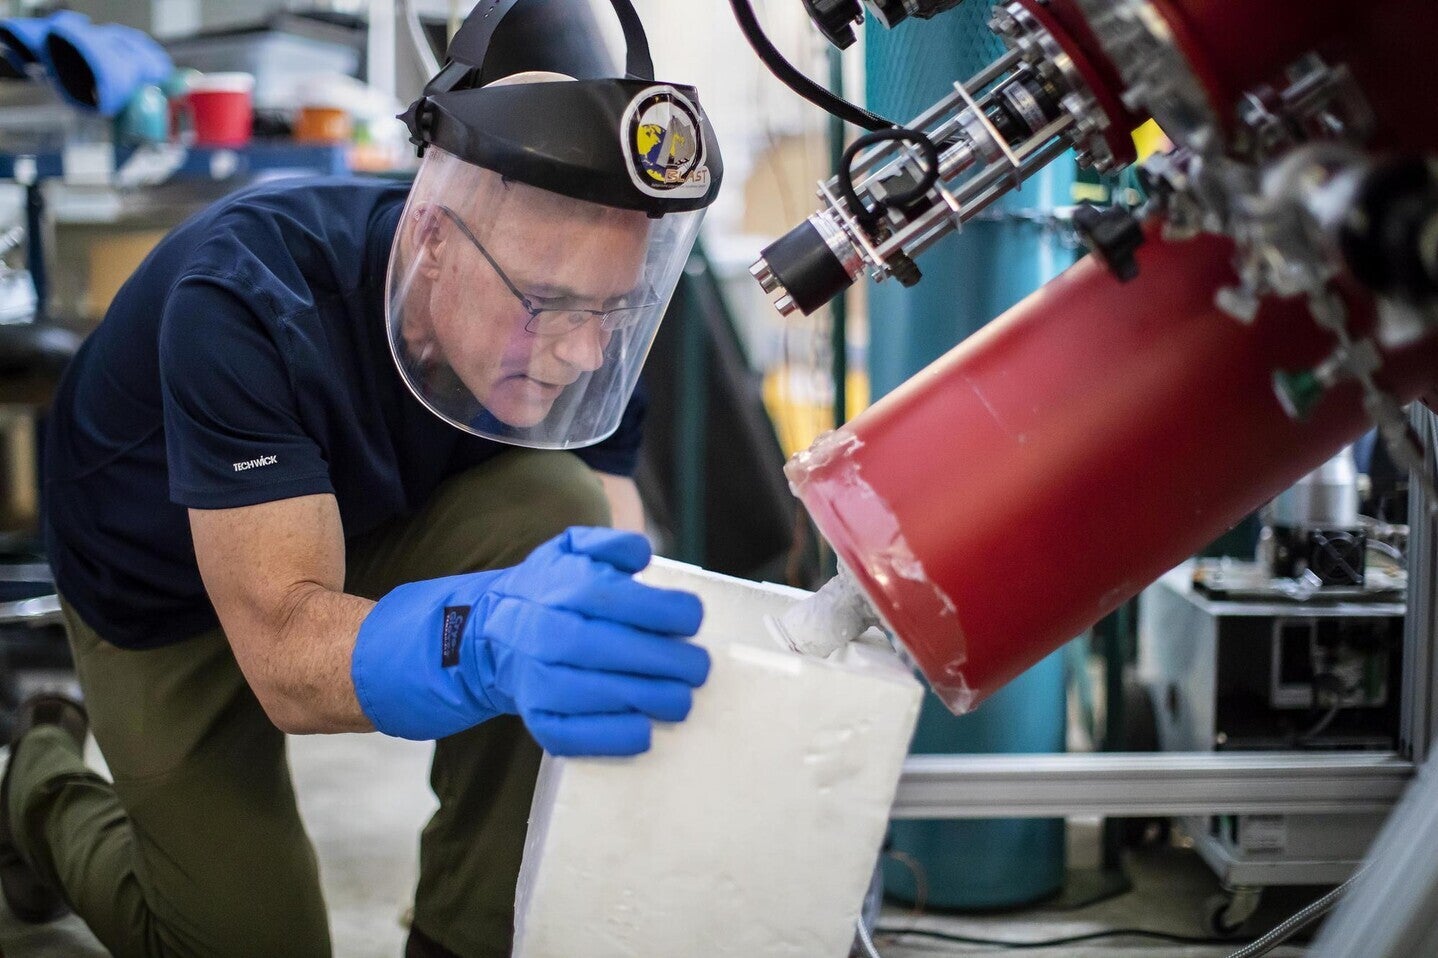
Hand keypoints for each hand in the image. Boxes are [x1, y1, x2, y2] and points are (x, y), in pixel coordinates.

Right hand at [352, 527, 709, 754]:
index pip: (616, 599)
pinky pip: (574, 736)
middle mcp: (545, 635)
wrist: (489, 634)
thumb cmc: (550, 590)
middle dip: (667, 662)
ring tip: (682, 700)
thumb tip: (641, 554)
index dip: (664, 611)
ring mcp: (537, 681)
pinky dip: (613, 738)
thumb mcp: (571, 549)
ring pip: (596, 696)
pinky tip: (645, 730)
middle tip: (698, 667)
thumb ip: (610, 544)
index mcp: (560, 589)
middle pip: (612, 651)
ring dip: (649, 700)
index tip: (692, 618)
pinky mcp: (537, 720)